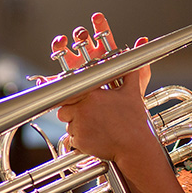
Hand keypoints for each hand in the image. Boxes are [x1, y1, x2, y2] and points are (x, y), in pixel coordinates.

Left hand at [48, 13, 152, 161]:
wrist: (135, 147)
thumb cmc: (135, 120)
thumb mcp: (133, 92)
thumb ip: (131, 69)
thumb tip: (140, 45)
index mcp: (92, 94)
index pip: (68, 88)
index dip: (60, 89)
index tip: (51, 87)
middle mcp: (83, 109)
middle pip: (63, 108)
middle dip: (71, 110)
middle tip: (86, 114)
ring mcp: (80, 126)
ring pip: (68, 124)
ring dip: (76, 125)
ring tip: (96, 127)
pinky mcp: (80, 141)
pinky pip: (72, 139)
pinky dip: (80, 139)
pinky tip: (96, 137)